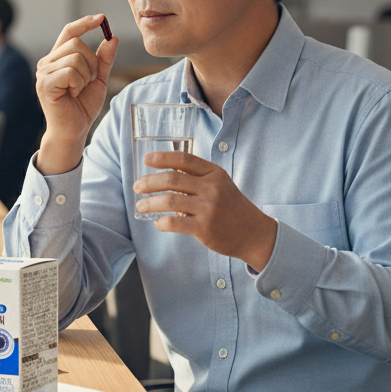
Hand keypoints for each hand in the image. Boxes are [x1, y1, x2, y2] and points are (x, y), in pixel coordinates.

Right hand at [35, 15, 118, 174]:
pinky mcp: (45, 84)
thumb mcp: (98, 79)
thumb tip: (112, 38)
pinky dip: (79, 83)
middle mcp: (47, 62)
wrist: (74, 130)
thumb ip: (104, 59)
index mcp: (58, 58)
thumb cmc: (82, 106)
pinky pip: (70, 71)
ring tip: (79, 89)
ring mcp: (43, 73)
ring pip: (75, 57)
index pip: (69, 31)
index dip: (85, 23)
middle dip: (91, 62)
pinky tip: (73, 94)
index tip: (102, 18)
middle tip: (89, 81)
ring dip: (86, 75)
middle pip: (76, 43)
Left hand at [133, 151, 277, 270]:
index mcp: (214, 173)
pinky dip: (162, 222)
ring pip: (169, 200)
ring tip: (140, 206)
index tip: (146, 160)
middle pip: (172, 179)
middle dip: (149, 182)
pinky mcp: (204, 228)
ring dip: (150, 203)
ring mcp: (208, 208)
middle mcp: (211, 188)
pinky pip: (174, 223)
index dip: (162, 157)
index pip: (184, 159)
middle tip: (137, 187)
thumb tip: (166, 174)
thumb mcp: (220, 185)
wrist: (253, 233)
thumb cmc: (232, 208)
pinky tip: (159, 223)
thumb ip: (198, 178)